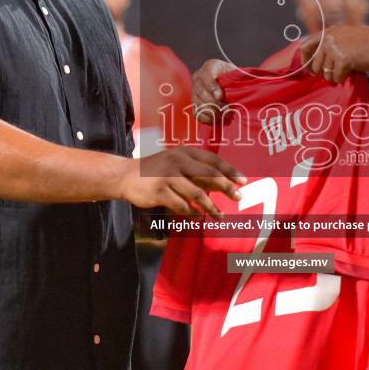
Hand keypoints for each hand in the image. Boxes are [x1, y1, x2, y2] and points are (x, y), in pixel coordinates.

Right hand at [121, 146, 245, 216]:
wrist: (126, 175)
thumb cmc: (156, 171)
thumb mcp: (176, 162)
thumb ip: (196, 170)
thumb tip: (222, 184)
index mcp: (185, 152)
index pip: (212, 160)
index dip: (229, 170)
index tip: (242, 181)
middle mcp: (178, 161)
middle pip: (209, 175)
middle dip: (226, 187)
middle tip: (239, 197)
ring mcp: (168, 176)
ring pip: (197, 193)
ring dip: (211, 206)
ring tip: (220, 216)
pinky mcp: (159, 191)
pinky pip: (181, 205)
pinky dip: (191, 213)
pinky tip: (197, 217)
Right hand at [191, 59, 235, 123]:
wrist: (229, 84)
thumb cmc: (234, 77)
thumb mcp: (237, 73)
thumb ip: (239, 77)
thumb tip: (242, 86)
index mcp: (210, 66)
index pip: (207, 75)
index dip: (212, 87)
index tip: (221, 96)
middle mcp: (198, 77)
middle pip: (202, 92)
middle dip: (215, 103)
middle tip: (228, 110)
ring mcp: (194, 91)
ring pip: (199, 103)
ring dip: (213, 112)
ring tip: (225, 115)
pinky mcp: (194, 103)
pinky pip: (197, 113)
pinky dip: (208, 118)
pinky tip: (218, 118)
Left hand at [300, 25, 368, 82]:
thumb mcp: (346, 38)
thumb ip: (331, 45)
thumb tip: (316, 65)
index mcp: (328, 32)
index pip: (305, 46)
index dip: (305, 61)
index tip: (309, 71)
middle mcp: (328, 38)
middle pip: (315, 65)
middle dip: (324, 73)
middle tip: (336, 73)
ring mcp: (335, 48)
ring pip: (325, 73)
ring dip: (335, 76)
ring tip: (346, 71)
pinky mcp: (342, 59)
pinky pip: (336, 77)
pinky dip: (343, 78)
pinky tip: (351, 71)